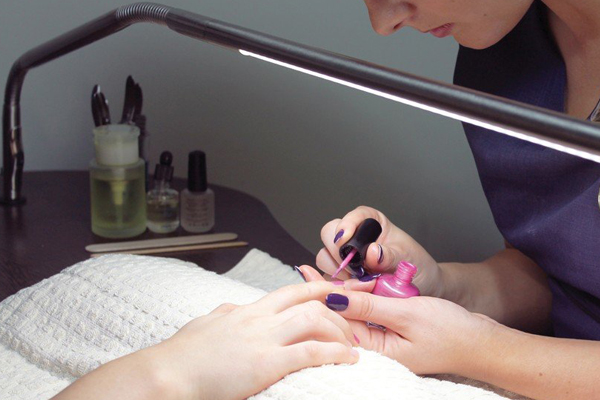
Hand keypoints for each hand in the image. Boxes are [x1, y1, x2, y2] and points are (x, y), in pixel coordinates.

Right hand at [152, 281, 359, 399]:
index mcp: (247, 311)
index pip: (291, 291)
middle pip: (310, 303)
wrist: (167, 373)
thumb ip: (225, 313)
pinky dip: (334, 353)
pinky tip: (348, 359)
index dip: (319, 288)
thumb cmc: (183, 354)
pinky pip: (310, 352)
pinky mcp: (265, 363)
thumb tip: (234, 308)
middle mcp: (259, 319)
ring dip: (340, 332)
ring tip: (352, 346)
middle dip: (337, 312)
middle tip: (352, 326)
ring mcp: (263, 339)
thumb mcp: (207, 324)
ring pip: (315, 321)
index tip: (337, 291)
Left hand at [317, 285, 497, 375]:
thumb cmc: (450, 331)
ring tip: (324, 273)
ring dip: (344, 292)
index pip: (338, 321)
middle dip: (328, 292)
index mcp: (375, 351)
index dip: (322, 295)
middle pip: (342, 317)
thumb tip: (334, 297)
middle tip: (309, 269)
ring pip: (355, 312)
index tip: (306, 273)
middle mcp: (376, 348)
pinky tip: (354, 284)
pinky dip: (363, 296)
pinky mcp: (393, 331)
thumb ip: (368, 306)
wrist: (481, 340)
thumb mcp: (406, 314)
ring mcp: (384, 340)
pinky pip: (371, 312)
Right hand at [318, 206, 442, 295]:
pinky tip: (352, 290)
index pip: (353, 216)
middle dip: (338, 251)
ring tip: (359, 282)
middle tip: (354, 268)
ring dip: (337, 270)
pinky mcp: (341, 276)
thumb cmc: (416, 266)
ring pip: (324, 256)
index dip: (346, 225)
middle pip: (329, 233)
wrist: (421, 287)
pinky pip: (327, 278)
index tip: (345, 239)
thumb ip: (389, 255)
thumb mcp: (406, 258)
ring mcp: (345, 257)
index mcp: (372, 223)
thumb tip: (372, 252)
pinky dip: (335, 285)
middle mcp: (355, 237)